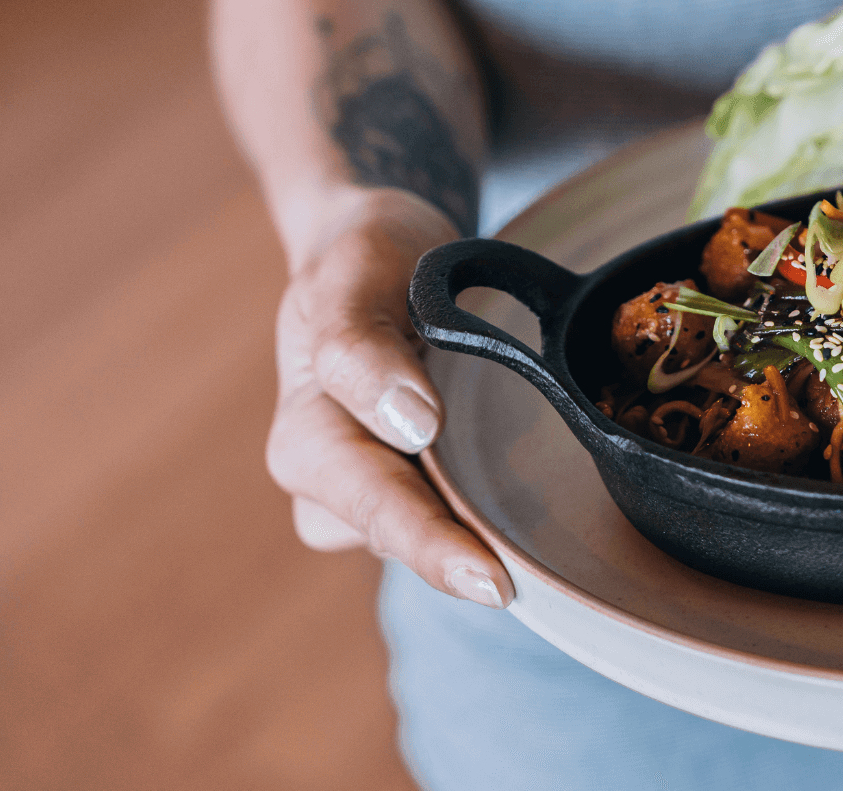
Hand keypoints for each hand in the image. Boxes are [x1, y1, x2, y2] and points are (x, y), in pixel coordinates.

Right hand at [265, 188, 511, 605]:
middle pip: (394, 532)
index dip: (424, 537)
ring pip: (423, 534)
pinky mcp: (418, 487)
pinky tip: (533, 511)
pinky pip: (451, 519)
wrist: (381, 251)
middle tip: (517, 590)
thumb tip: (406, 421)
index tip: (486, 573)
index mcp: (307, 430)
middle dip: (451, 561)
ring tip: (535, 550)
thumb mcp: (356, 270)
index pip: (366, 496)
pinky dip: (488, 517)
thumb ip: (358, 344)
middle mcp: (331, 476)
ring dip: (472, 541)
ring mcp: (375, 488)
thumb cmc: (369, 258)